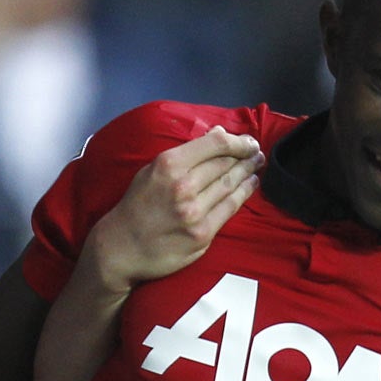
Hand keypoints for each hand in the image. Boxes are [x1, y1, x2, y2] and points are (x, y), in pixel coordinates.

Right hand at [88, 127, 265, 292]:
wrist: (123, 247)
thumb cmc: (137, 205)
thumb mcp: (152, 170)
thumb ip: (186, 154)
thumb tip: (217, 134)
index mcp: (168, 164)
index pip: (214, 145)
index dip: (237, 141)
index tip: (248, 141)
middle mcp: (183, 186)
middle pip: (225, 164)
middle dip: (245, 156)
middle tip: (256, 152)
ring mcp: (194, 211)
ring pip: (230, 185)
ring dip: (247, 172)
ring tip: (257, 165)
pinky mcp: (202, 233)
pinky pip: (229, 208)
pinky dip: (244, 193)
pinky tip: (251, 184)